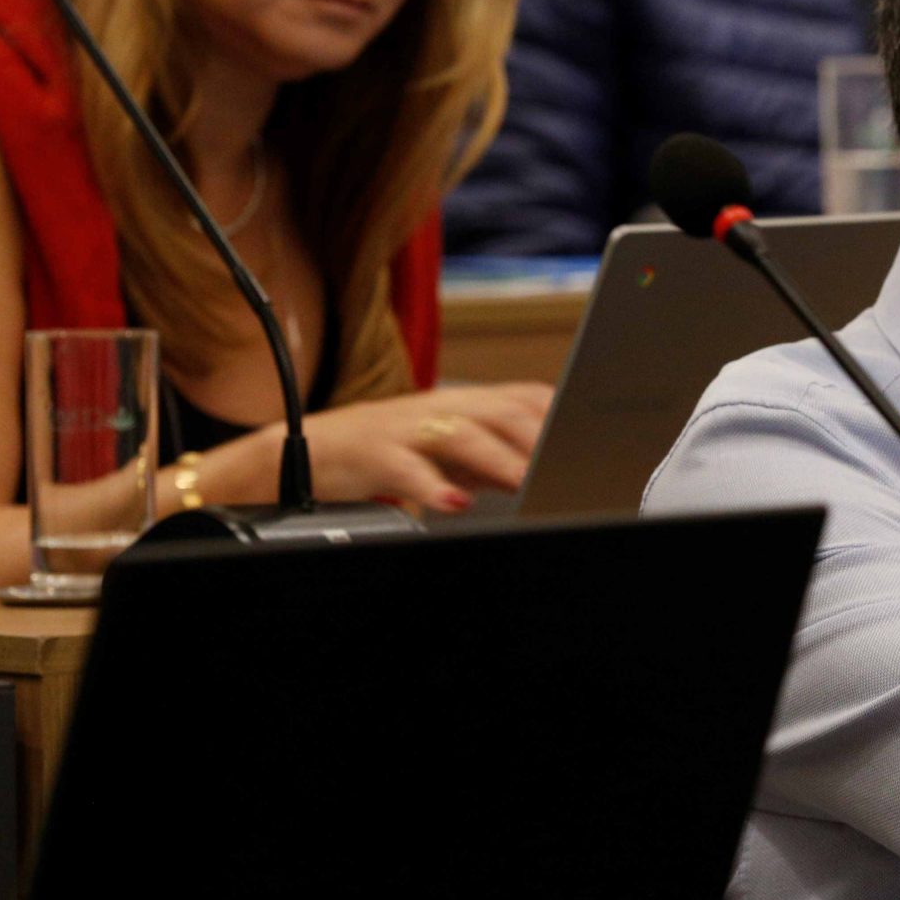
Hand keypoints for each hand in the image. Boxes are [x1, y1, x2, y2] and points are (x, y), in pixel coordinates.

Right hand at [300, 383, 552, 512]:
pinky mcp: (374, 453)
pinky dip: (432, 485)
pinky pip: (406, 467)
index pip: (522, 397)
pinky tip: (453, 502)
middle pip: (498, 411)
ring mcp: (406, 428)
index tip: (586, 439)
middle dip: (536, 437)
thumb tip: (545, 474)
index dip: (557, 414)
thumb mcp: (449, 453)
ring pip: (459, 433)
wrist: (313, 451)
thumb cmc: (391, 452)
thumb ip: (494, 460)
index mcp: (464, 404)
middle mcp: (440, 408)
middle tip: (565, 465)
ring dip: (497, 458)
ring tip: (523, 481)